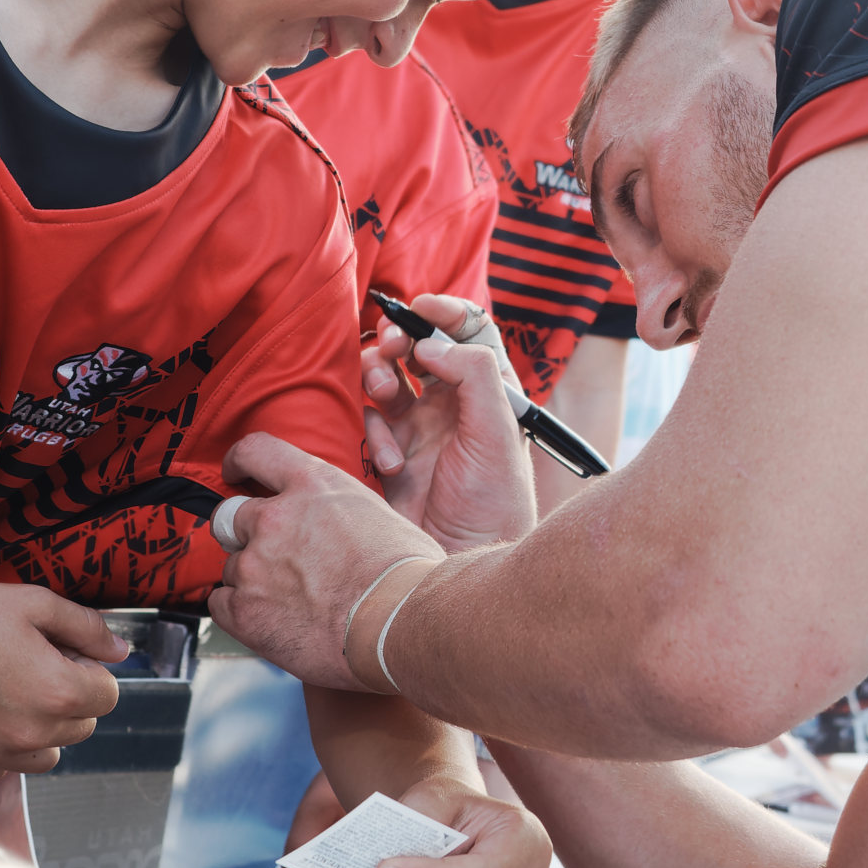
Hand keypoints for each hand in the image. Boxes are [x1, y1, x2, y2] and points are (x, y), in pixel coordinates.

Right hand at [0, 550, 127, 776]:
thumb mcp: (35, 604)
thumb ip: (87, 628)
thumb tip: (118, 649)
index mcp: (57, 693)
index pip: (109, 696)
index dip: (90, 670)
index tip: (66, 654)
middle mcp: (30, 734)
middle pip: (82, 725)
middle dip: (69, 696)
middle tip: (34, 664)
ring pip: (48, 752)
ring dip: (42, 726)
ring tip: (9, 688)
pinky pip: (6, 764)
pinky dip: (4, 743)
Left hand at [208, 431, 439, 690]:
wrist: (403, 625)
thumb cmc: (408, 576)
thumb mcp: (381, 515)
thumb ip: (343, 511)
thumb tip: (340, 523)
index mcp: (314, 485)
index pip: (257, 452)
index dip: (239, 462)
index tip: (235, 472)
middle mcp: (276, 518)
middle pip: (230, 516)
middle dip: (244, 535)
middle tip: (271, 556)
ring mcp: (255, 564)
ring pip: (232, 567)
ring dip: (253, 580)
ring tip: (292, 602)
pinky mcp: (245, 609)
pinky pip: (221, 605)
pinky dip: (242, 613)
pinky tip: (274, 623)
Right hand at [364, 294, 535, 552]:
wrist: (465, 560)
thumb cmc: (495, 501)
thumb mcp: (498, 433)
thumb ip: (473, 375)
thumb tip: (432, 342)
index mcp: (487, 390)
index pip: (467, 332)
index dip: (444, 312)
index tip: (422, 307)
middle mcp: (452, 403)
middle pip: (416, 348)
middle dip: (399, 340)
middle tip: (394, 348)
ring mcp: (417, 427)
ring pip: (384, 378)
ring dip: (377, 377)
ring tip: (383, 393)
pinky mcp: (389, 453)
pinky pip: (369, 422)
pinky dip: (373, 434)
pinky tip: (391, 463)